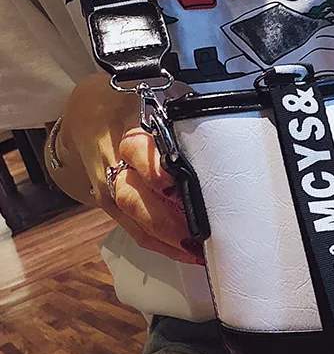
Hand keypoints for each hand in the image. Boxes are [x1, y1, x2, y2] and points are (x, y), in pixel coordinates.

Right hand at [54, 74, 202, 264]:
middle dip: (165, 222)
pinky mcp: (109, 204)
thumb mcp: (162, 101)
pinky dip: (161, 245)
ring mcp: (109, 187)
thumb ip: (187, 118)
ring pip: (133, 221)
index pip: (139, 151)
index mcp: (129, 129)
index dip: (155, 170)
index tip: (174, 184)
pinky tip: (185, 252)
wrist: (90, 111)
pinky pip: (134, 230)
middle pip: (132, 197)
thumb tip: (224, 138)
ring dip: (167, 241)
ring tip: (198, 252)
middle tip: (197, 235)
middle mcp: (115, 162)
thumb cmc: (135, 105)